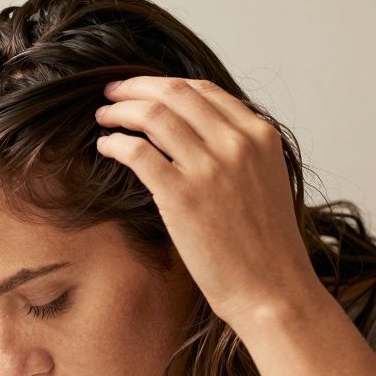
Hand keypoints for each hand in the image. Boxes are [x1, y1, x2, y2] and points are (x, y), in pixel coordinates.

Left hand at [95, 76, 325, 326]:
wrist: (272, 290)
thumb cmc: (265, 246)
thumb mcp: (264, 180)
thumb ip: (237, 152)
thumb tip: (194, 134)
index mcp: (260, 135)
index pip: (203, 90)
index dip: (163, 84)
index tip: (141, 89)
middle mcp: (237, 143)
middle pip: (175, 93)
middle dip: (135, 88)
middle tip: (111, 93)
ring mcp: (210, 167)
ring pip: (153, 115)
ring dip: (120, 110)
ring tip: (103, 117)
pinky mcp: (182, 195)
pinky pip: (137, 152)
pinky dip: (115, 143)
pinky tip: (106, 146)